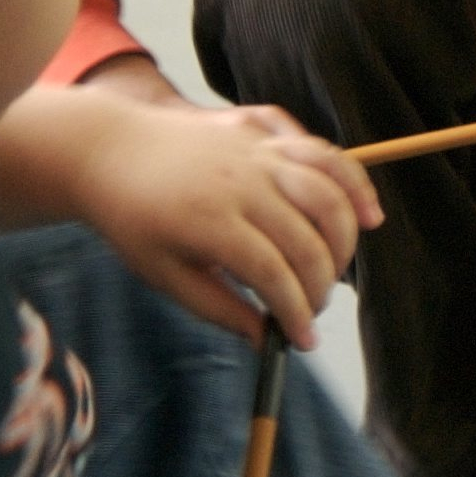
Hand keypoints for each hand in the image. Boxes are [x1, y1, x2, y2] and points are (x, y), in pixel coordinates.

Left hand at [8, 69, 376, 349]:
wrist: (107, 148)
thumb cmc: (131, 217)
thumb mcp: (162, 273)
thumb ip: (217, 307)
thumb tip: (263, 339)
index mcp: (210, 222)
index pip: (274, 275)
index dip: (296, 313)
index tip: (302, 341)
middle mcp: (241, 184)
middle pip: (306, 242)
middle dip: (319, 287)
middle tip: (310, 312)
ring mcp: (257, 154)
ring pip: (327, 196)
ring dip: (344, 241)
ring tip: (334, 273)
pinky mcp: (266, 135)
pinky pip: (324, 155)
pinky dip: (353, 184)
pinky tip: (368, 216)